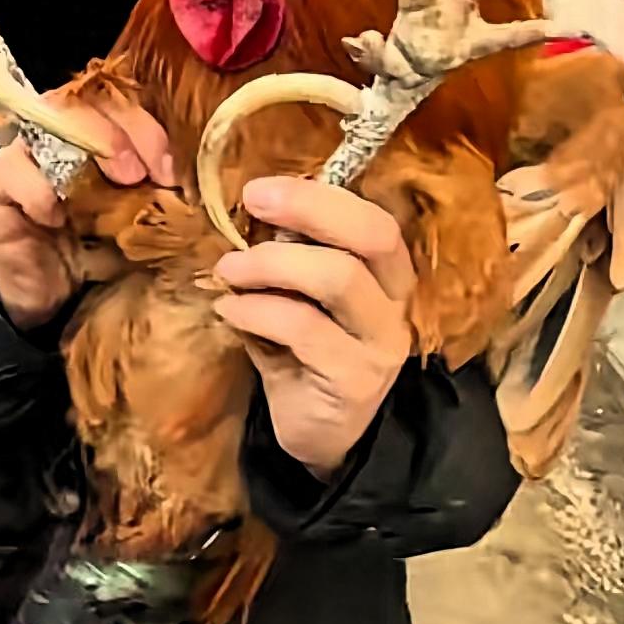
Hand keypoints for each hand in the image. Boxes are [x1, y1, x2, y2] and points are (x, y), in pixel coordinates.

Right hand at [0, 96, 173, 329]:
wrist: (46, 302)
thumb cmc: (96, 256)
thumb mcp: (139, 222)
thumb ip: (160, 197)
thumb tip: (197, 188)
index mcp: (99, 139)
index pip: (120, 103)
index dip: (147, 128)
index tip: (169, 170)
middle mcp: (60, 136)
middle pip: (86, 100)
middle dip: (122, 130)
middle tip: (141, 173)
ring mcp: (25, 156)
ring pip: (51, 121)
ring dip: (89, 146)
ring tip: (116, 185)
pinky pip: (13, 170)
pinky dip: (40, 190)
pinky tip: (58, 218)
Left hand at [213, 178, 413, 477]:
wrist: (322, 435)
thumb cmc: (304, 354)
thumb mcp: (299, 298)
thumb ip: (291, 256)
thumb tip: (252, 210)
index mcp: (386, 272)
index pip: (374, 219)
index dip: (320, 196)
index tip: (260, 188)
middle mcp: (396, 302)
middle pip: (372, 237)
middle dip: (308, 209)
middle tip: (250, 203)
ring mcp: (381, 343)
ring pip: (338, 278)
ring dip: (271, 264)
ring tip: (228, 270)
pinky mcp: (354, 380)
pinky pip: (303, 329)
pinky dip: (257, 312)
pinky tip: (230, 313)